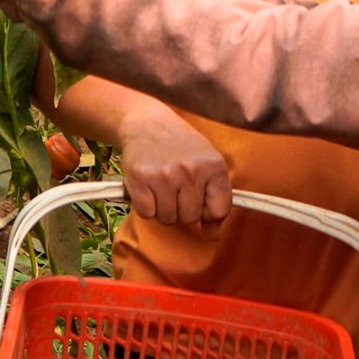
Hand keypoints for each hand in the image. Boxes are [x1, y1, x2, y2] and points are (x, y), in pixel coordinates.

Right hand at [117, 105, 231, 237]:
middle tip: (175, 188)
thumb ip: (215, 198)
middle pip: (190, 217)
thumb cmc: (180, 146)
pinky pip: (146, 213)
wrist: (146, 123)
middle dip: (181, 209)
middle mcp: (190, 171)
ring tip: (162, 186)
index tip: (199, 201)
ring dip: (163, 208)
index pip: (218, 211)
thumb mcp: (206, 164)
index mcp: (213, 166)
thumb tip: (213, 235)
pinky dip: (145, 205)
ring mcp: (164, 175)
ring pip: (167, 218)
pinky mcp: (140, 179)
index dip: (207, 212)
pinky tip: (148, 186)